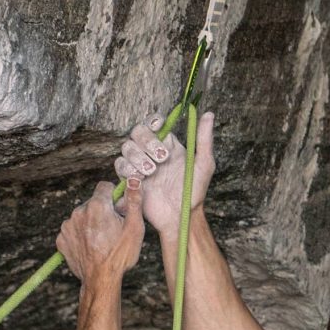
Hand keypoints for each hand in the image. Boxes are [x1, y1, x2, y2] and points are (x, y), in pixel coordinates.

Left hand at [56, 179, 143, 282]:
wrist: (100, 280)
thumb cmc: (120, 256)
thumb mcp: (135, 228)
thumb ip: (134, 201)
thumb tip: (134, 180)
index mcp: (97, 206)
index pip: (104, 186)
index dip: (114, 196)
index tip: (119, 209)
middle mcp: (79, 212)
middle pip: (93, 203)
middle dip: (102, 212)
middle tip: (112, 231)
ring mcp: (67, 226)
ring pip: (82, 217)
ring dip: (90, 224)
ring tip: (101, 242)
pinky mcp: (61, 239)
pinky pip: (72, 231)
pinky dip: (80, 236)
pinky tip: (90, 248)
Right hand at [114, 111, 214, 236]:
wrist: (180, 216)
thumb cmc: (194, 192)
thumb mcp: (204, 165)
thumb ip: (204, 139)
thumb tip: (208, 114)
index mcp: (167, 144)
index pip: (154, 122)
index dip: (153, 121)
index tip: (158, 125)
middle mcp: (151, 151)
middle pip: (137, 131)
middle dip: (146, 141)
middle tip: (161, 157)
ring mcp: (139, 165)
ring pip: (127, 147)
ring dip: (138, 157)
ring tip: (152, 172)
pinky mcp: (130, 179)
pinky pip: (120, 166)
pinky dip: (128, 169)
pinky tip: (140, 179)